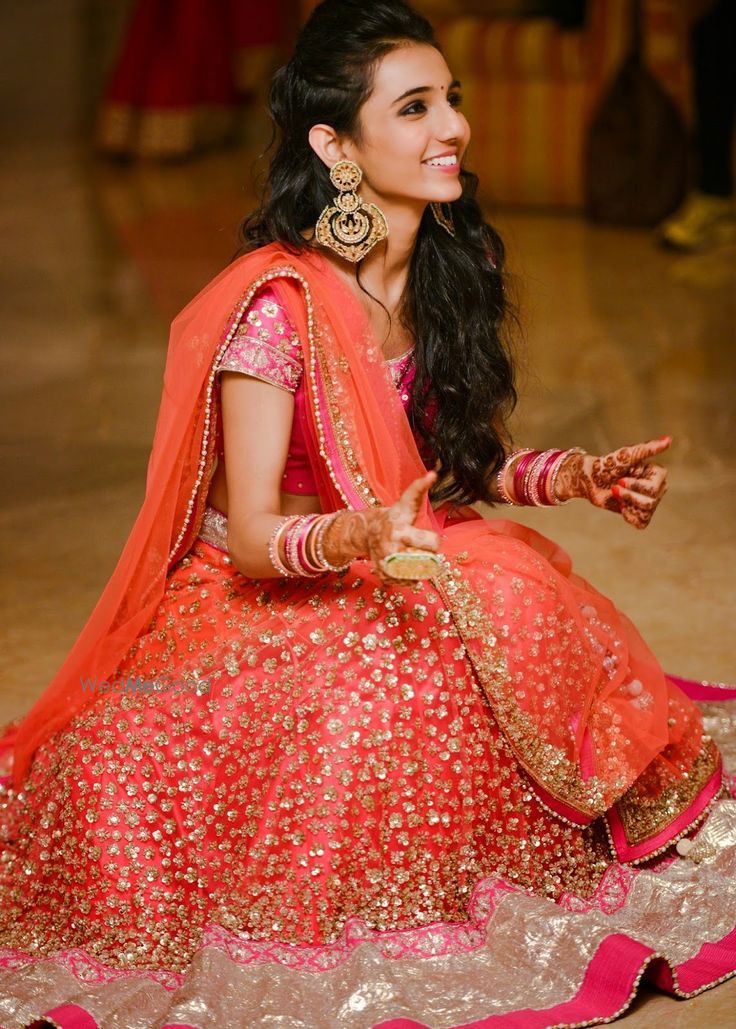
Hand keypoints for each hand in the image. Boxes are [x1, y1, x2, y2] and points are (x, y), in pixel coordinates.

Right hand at [322, 471, 440, 582]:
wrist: (366, 533)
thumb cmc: (393, 517)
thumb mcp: (405, 503)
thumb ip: (418, 490)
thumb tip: (433, 473)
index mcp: (400, 531)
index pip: (430, 541)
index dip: (434, 541)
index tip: (433, 540)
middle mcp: (393, 550)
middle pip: (429, 561)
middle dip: (429, 553)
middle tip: (422, 546)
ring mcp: (388, 565)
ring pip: (421, 574)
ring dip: (422, 567)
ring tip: (413, 554)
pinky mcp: (385, 576)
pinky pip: (410, 583)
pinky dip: (411, 577)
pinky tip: (404, 565)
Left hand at [556, 437, 670, 528]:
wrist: (592, 479)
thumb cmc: (609, 464)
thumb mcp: (627, 455)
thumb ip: (648, 449)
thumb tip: (669, 439)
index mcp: (658, 473)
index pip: (654, 489)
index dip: (636, 487)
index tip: (620, 479)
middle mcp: (658, 487)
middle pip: (650, 503)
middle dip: (628, 496)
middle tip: (615, 487)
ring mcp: (649, 500)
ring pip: (646, 512)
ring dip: (626, 504)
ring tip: (617, 494)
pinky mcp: (640, 512)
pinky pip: (642, 523)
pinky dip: (629, 516)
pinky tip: (621, 507)